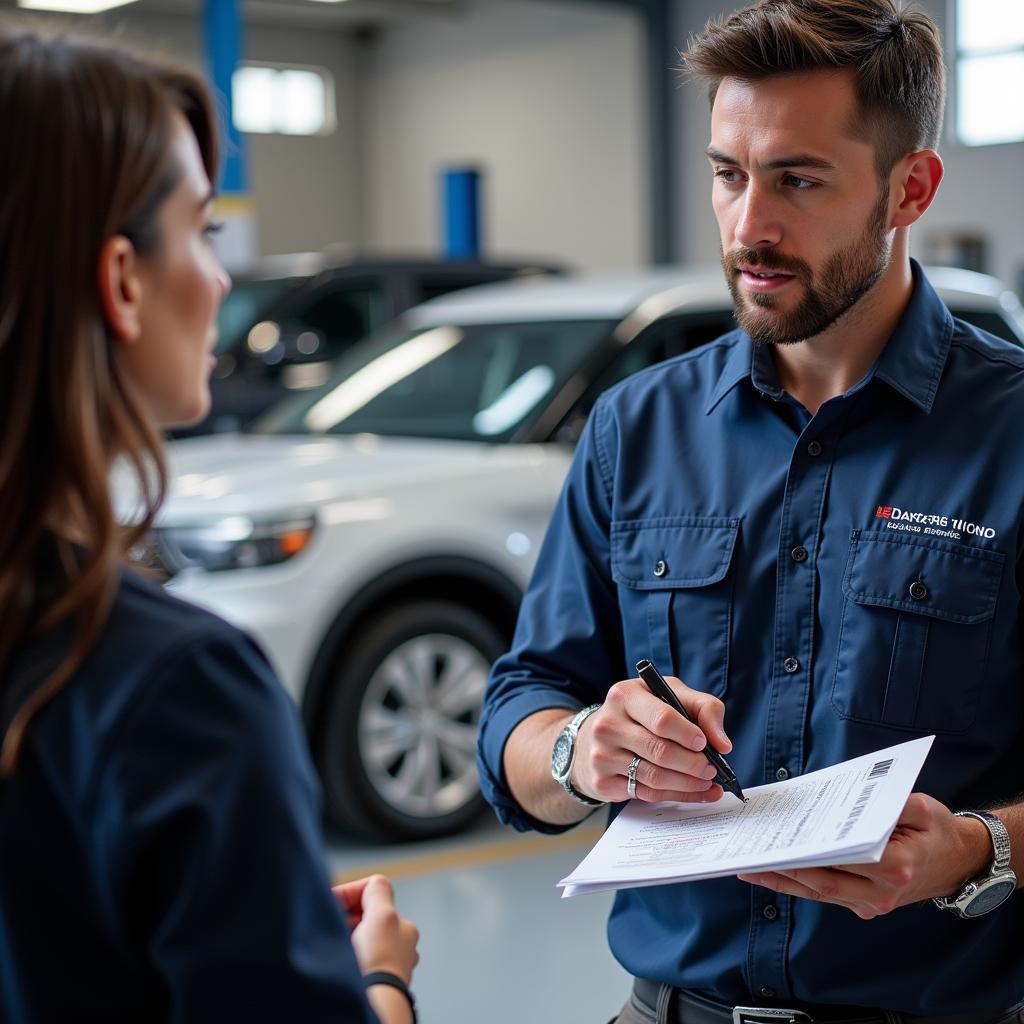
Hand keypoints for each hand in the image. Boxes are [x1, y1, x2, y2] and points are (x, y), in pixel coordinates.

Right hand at [332, 874, 419, 982]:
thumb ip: (378, 891)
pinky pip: (357, 960)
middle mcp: (400, 944)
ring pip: (359, 939)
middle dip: (346, 918)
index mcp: (403, 925)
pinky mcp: (376, 982)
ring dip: (346, 938)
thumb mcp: (381, 916)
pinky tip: (340, 962)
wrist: (374, 1006)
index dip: (349, 893)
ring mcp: (387, 964)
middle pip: (366, 916)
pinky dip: (347, 957)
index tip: (331, 902)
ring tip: (336, 946)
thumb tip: (376, 882)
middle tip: (331, 927)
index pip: (373, 892)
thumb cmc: (378, 966)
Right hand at [572, 674, 732, 803]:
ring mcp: (602, 755)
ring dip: (688, 783)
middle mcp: (608, 724)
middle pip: (660, 751)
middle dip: (693, 763)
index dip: (688, 734)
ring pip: (655, 777)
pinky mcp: (602, 782)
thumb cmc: (644, 712)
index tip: (704, 743)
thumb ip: (704, 709)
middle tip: (712, 769)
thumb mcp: (672, 695)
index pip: (662, 719)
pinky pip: (647, 794)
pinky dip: (677, 796)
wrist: (600, 735)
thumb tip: (723, 745)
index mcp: (624, 696)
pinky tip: (695, 792)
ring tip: (708, 781)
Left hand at [737, 793, 992, 918]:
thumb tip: (858, 799)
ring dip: (783, 882)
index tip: (774, 844)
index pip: (837, 861)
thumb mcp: (922, 807)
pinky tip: (775, 873)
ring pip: (818, 894)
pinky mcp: (865, 905)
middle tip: (746, 860)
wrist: (960, 860)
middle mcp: (880, 892)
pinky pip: (826, 895)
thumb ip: (890, 803)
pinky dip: (799, 885)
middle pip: (820, 883)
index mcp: (894, 868)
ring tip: (748, 869)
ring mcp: (872, 904)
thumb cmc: (938, 830)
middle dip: (780, 871)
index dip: (802, 854)